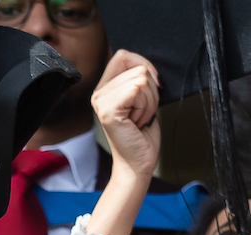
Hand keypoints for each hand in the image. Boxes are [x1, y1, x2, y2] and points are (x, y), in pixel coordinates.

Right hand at [92, 50, 159, 181]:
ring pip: (140, 79)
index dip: (144, 66)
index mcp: (105, 88)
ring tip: (138, 119)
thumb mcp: (141, 100)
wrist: (138, 163)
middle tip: (141, 113)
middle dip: (150, 91)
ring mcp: (101, 102)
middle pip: (137, 67)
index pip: (124, 56)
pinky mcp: (108, 111)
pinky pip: (136, 90)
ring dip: (148, 102)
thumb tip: (147, 68)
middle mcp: (99, 93)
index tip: (151, 86)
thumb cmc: (141, 136)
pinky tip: (136, 122)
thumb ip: (138, 80)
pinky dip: (145, 107)